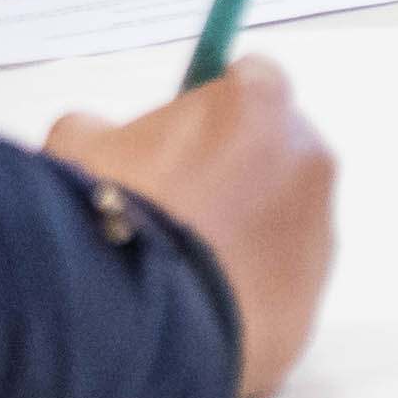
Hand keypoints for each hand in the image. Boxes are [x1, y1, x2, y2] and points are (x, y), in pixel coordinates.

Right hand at [49, 62, 333, 397]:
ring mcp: (318, 235)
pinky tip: (196, 301)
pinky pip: (278, 284)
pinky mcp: (312, 302)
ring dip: (246, 230)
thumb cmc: (115, 210)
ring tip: (181, 261)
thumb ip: (105, 129)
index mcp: (259, 104)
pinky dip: (247, 287)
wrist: (140, 320)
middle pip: (277, 149)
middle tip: (179, 197)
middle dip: (239, 165)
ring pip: (281, 221)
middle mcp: (306, 159)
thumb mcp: (79, 144)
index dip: (215, 102)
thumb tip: (102, 136)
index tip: (183, 129)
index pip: (254, 77)